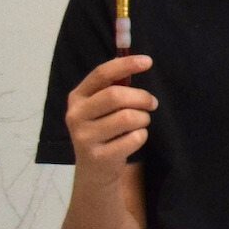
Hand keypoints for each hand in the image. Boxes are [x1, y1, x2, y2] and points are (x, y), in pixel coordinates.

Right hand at [64, 55, 156, 175]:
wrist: (95, 169)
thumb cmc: (105, 129)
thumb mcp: (102, 106)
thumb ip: (117, 84)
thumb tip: (141, 59)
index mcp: (77, 97)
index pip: (101, 74)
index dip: (125, 65)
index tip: (148, 61)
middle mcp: (76, 115)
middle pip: (115, 95)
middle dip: (141, 97)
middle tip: (152, 103)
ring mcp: (84, 137)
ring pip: (128, 117)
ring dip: (143, 118)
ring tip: (139, 123)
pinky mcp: (98, 156)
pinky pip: (134, 138)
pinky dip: (141, 136)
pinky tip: (132, 140)